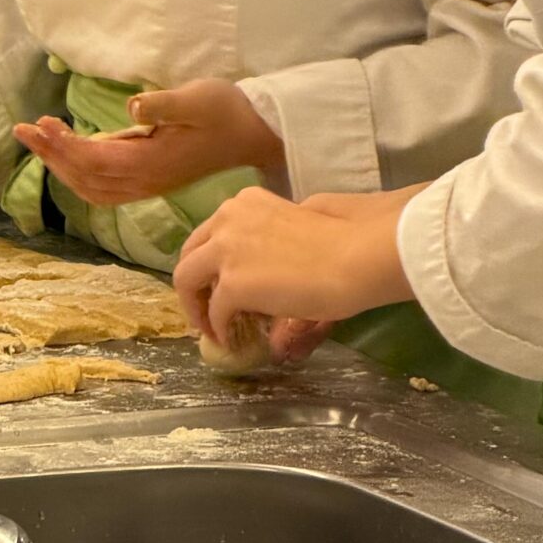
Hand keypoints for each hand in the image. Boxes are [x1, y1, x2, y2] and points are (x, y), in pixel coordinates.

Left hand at [11, 80, 285, 208]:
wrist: (254, 133)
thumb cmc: (225, 111)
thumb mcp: (196, 99)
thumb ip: (163, 104)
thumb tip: (131, 108)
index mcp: (154, 163)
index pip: (97, 161)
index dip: (65, 146)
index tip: (41, 124)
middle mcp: (146, 180)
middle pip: (86, 178)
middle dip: (51, 155)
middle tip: (22, 129)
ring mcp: (148, 183)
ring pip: (92, 186)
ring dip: (61, 165)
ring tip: (35, 139)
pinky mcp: (150, 178)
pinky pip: (105, 186)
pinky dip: (79, 172)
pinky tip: (67, 154)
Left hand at [174, 185, 420, 356]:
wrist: (355, 257)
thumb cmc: (342, 242)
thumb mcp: (296, 232)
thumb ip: (273, 247)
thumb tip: (268, 278)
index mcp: (246, 202)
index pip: (211, 232)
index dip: (209, 262)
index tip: (216, 284)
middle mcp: (227, 219)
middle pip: (190, 253)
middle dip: (193, 283)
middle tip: (205, 308)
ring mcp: (226, 250)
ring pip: (187, 279)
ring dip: (196, 307)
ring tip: (211, 328)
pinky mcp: (233, 284)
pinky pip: (215, 312)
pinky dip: (218, 329)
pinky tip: (230, 340)